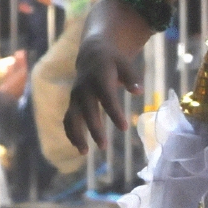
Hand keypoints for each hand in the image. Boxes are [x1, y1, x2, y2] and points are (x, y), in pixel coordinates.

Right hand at [64, 35, 144, 153]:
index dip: (115, 113)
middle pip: (87, 111)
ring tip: (84, 152)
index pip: (107, 98)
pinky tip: (79, 148)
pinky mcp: (72, 103)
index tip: (124, 128)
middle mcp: (84, 88)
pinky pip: (68, 119)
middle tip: (104, 146)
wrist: (92, 54)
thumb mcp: (125, 64)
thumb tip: (139, 92)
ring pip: (72, 117)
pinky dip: (71, 133)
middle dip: (94, 128)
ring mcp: (75, 97)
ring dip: (76, 134)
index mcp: (99, 78)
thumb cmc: (114, 62)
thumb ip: (132, 78)